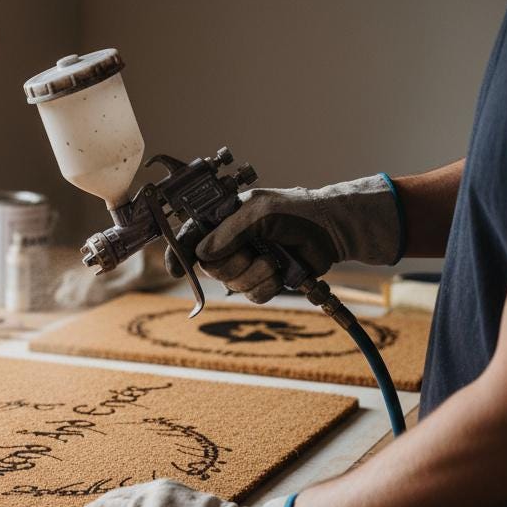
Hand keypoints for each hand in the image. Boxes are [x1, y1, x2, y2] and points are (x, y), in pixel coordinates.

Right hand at [163, 174, 401, 303]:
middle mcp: (229, 244)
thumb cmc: (296, 211)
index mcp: (222, 221)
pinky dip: (267, 287)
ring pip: (232, 284)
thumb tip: (202, 254)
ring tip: (274, 260)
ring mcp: (245, 264)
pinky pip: (252, 295)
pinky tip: (280, 273)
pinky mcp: (262, 281)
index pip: (189, 238)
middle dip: (233, 264)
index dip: (178, 255)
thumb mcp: (260, 212)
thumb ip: (230, 231)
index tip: (175, 270)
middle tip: (253, 252)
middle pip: (210, 268)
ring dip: (255, 275)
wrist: (330, 231)